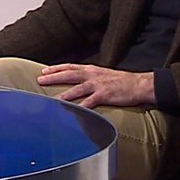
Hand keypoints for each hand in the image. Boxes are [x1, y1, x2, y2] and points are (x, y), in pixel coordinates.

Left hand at [37, 63, 154, 108]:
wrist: (139, 84)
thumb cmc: (121, 81)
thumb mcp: (103, 74)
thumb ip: (90, 77)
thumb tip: (78, 81)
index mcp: (91, 69)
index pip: (70, 67)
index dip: (56, 68)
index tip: (44, 70)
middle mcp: (92, 75)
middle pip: (69, 75)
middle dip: (53, 77)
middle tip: (40, 80)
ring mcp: (98, 85)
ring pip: (76, 89)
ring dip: (63, 94)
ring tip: (51, 100)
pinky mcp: (104, 96)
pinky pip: (89, 103)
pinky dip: (80, 108)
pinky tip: (72, 112)